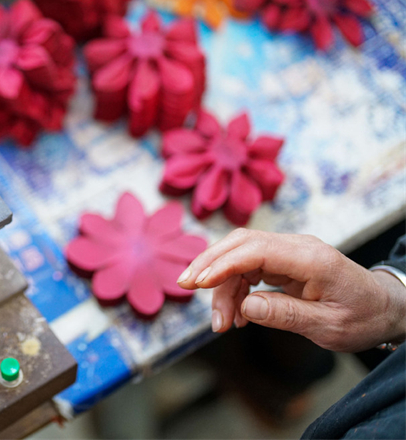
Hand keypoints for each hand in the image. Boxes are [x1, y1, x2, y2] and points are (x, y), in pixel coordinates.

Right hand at [177, 229, 405, 352]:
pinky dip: (234, 288)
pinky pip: (248, 267)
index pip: (255, 250)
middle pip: (240, 243)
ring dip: (222, 286)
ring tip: (221, 323)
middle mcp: (297, 247)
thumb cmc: (362, 317)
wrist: (385, 309)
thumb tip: (246, 307)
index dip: (221, 264)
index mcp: (311, 258)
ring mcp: (289, 251)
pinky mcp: (283, 261)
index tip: (195, 282)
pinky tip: (236, 314)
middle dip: (209, 264)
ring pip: (239, 256)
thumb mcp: (329, 327)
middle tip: (185, 287)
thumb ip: (287, 315)